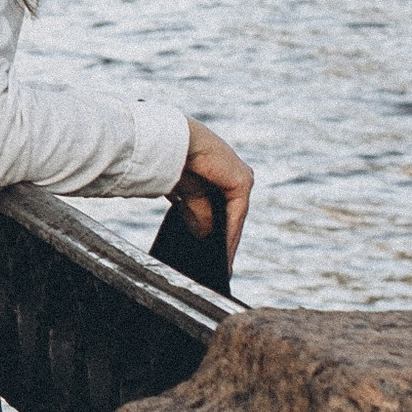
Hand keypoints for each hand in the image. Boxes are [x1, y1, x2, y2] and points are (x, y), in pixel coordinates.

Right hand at [171, 121, 253, 268]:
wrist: (169, 142)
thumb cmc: (169, 160)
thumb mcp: (184, 194)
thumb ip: (197, 211)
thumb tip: (204, 234)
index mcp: (216, 170)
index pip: (221, 206)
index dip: (216, 232)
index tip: (211, 256)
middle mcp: (231, 172)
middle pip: (229, 214)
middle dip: (221, 240)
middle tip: (215, 269)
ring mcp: (239, 176)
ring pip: (234, 218)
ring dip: (227, 242)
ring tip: (218, 269)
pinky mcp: (242, 181)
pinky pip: (237, 216)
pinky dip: (230, 237)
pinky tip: (222, 258)